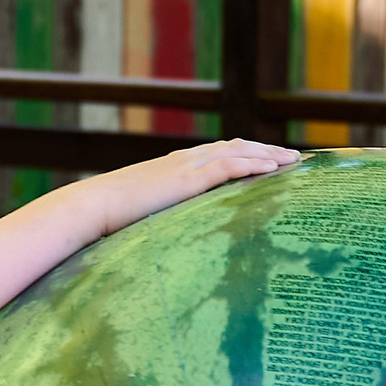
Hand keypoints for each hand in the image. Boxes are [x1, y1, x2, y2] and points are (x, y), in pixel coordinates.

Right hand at [86, 139, 302, 234]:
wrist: (90, 206)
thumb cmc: (108, 216)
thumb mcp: (141, 212)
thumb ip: (160, 215)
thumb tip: (168, 239)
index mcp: (173, 165)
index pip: (218, 152)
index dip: (246, 153)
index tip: (269, 158)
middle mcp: (183, 159)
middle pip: (235, 146)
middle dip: (266, 148)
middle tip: (294, 157)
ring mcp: (185, 166)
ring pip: (238, 151)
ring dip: (269, 153)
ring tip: (294, 160)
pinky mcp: (186, 179)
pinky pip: (228, 167)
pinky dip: (253, 164)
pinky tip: (273, 168)